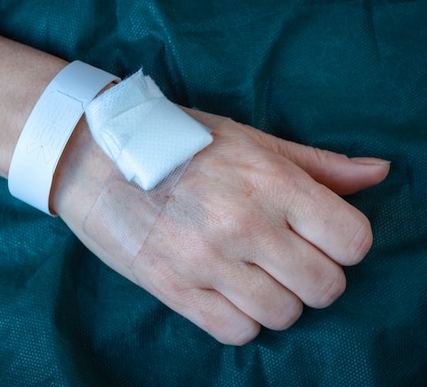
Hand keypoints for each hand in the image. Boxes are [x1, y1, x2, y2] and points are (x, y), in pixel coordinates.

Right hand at [54, 110, 388, 344]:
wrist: (93, 157)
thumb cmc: (174, 142)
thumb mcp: (247, 139)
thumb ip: (315, 163)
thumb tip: (378, 173)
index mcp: (269, 181)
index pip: (351, 240)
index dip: (344, 244)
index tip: (321, 237)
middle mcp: (243, 224)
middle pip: (324, 286)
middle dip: (315, 276)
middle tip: (287, 258)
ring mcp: (206, 261)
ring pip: (283, 314)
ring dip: (277, 300)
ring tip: (253, 275)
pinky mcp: (173, 289)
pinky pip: (236, 332)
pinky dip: (240, 319)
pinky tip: (226, 292)